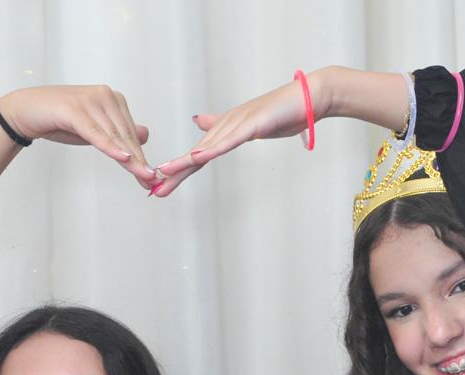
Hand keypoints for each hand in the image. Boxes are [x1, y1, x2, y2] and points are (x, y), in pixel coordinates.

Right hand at [0, 86, 157, 187]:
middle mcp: (104, 95)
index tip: (151, 176)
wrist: (27, 111)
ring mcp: (90, 101)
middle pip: (125, 134)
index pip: (129, 132)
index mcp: (112, 98)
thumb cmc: (59, 120)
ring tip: (142, 175)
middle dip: (138, 160)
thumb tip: (145, 135)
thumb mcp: (94, 129)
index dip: (140, 155)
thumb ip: (117, 132)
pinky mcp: (74, 110)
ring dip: (129, 157)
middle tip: (150, 180)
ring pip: (113, 135)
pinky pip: (95, 132)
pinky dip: (109, 146)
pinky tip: (123, 158)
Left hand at [151, 76, 313, 196]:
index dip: (180, 170)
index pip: (199, 154)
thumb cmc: (284, 112)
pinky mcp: (254, 123)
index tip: (161, 185)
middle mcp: (228, 124)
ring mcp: (239, 122)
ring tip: (164, 174)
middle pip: (197, 153)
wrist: (310, 96)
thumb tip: (201, 123)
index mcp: (226, 129)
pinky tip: (196, 157)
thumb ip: (227, 129)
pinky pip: (230, 140)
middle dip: (174, 172)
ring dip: (185, 162)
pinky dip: (213, 149)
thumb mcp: (251, 126)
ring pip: (207, 147)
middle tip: (154, 188)